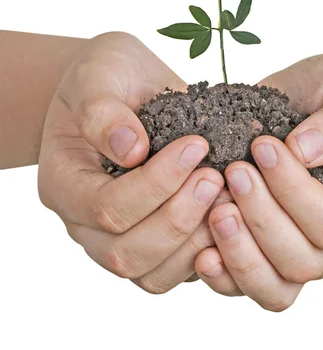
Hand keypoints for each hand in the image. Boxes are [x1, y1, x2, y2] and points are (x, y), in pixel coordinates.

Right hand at [38, 31, 223, 293]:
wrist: (120, 84)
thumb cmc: (105, 76)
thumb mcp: (98, 75)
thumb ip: (103, 111)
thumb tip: (132, 149)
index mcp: (64, 182)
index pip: (105, 207)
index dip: (155, 184)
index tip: (196, 145)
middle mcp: (84, 222)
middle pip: (126, 252)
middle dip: (179, 217)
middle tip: (217, 177)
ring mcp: (118, 236)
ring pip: (152, 274)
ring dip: (196, 241)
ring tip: (229, 197)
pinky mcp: (152, 241)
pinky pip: (176, 270)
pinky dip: (207, 252)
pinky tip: (232, 214)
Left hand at [194, 54, 322, 310]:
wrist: (318, 98)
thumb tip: (302, 150)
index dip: (294, 191)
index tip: (263, 146)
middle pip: (301, 262)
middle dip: (261, 219)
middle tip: (234, 172)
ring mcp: (298, 249)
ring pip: (274, 287)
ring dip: (239, 254)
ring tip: (215, 210)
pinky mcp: (262, 248)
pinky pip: (243, 283)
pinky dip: (220, 273)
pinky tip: (199, 250)